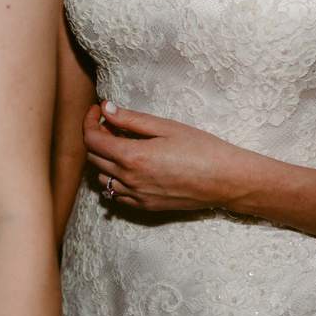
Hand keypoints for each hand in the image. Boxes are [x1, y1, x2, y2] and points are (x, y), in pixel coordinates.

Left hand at [84, 101, 254, 212]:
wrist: (225, 180)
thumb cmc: (201, 148)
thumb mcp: (165, 127)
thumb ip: (131, 119)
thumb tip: (105, 108)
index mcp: (132, 157)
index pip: (92, 139)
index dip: (89, 121)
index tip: (98, 109)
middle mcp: (129, 180)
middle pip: (93, 157)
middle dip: (97, 136)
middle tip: (112, 123)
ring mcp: (136, 196)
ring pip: (102, 177)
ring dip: (104, 158)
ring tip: (122, 144)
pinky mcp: (146, 207)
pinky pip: (116, 194)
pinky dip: (114, 178)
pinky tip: (131, 166)